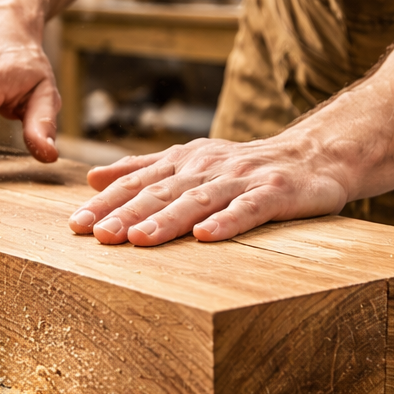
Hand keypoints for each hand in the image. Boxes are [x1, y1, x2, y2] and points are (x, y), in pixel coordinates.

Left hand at [67, 0, 393, 247]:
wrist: (318, 154)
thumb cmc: (248, 168)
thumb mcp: (192, 162)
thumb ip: (143, 169)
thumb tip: (92, 177)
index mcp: (186, 162)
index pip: (139, 183)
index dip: (107, 202)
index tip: (74, 224)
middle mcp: (210, 167)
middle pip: (161, 192)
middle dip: (125, 212)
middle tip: (94, 234)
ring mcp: (244, 178)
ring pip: (199, 199)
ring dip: (167, 219)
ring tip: (137, 239)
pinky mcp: (278, 192)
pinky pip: (251, 208)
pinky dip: (229, 222)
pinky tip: (207, 237)